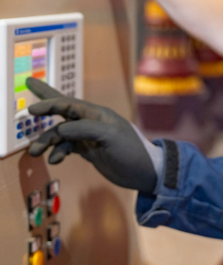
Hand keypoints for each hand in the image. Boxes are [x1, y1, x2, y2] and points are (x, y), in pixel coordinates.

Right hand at [26, 78, 161, 192]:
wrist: (144, 172)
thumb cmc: (131, 151)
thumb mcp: (111, 137)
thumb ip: (86, 130)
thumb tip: (61, 129)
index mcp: (98, 114)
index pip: (70, 105)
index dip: (50, 104)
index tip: (32, 109)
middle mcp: (91, 122)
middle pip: (63, 111)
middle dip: (46, 105)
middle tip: (28, 100)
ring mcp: (89, 137)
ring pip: (61, 134)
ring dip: (47, 141)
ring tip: (35, 152)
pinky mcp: (88, 150)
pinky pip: (66, 147)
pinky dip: (57, 152)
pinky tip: (55, 159)